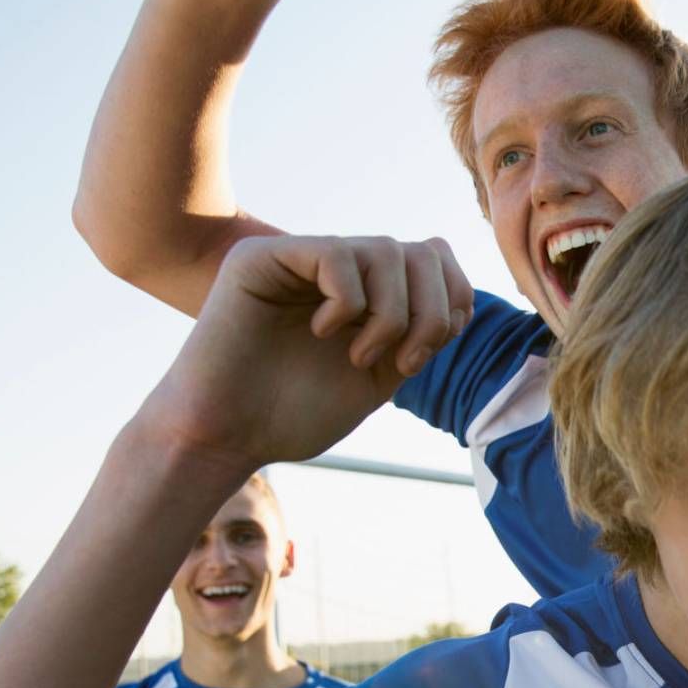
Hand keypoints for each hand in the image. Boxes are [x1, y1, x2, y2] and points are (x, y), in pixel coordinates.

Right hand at [136, 233, 471, 469]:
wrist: (224, 437)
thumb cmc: (292, 415)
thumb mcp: (380, 376)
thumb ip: (418, 335)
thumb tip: (464, 303)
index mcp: (365, 292)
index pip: (435, 259)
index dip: (451, 301)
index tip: (421, 357)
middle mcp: (335, 268)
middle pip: (421, 250)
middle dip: (431, 311)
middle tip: (404, 361)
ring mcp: (299, 259)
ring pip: (386, 250)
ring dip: (392, 315)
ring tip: (359, 356)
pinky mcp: (262, 257)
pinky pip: (338, 255)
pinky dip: (347, 302)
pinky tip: (320, 333)